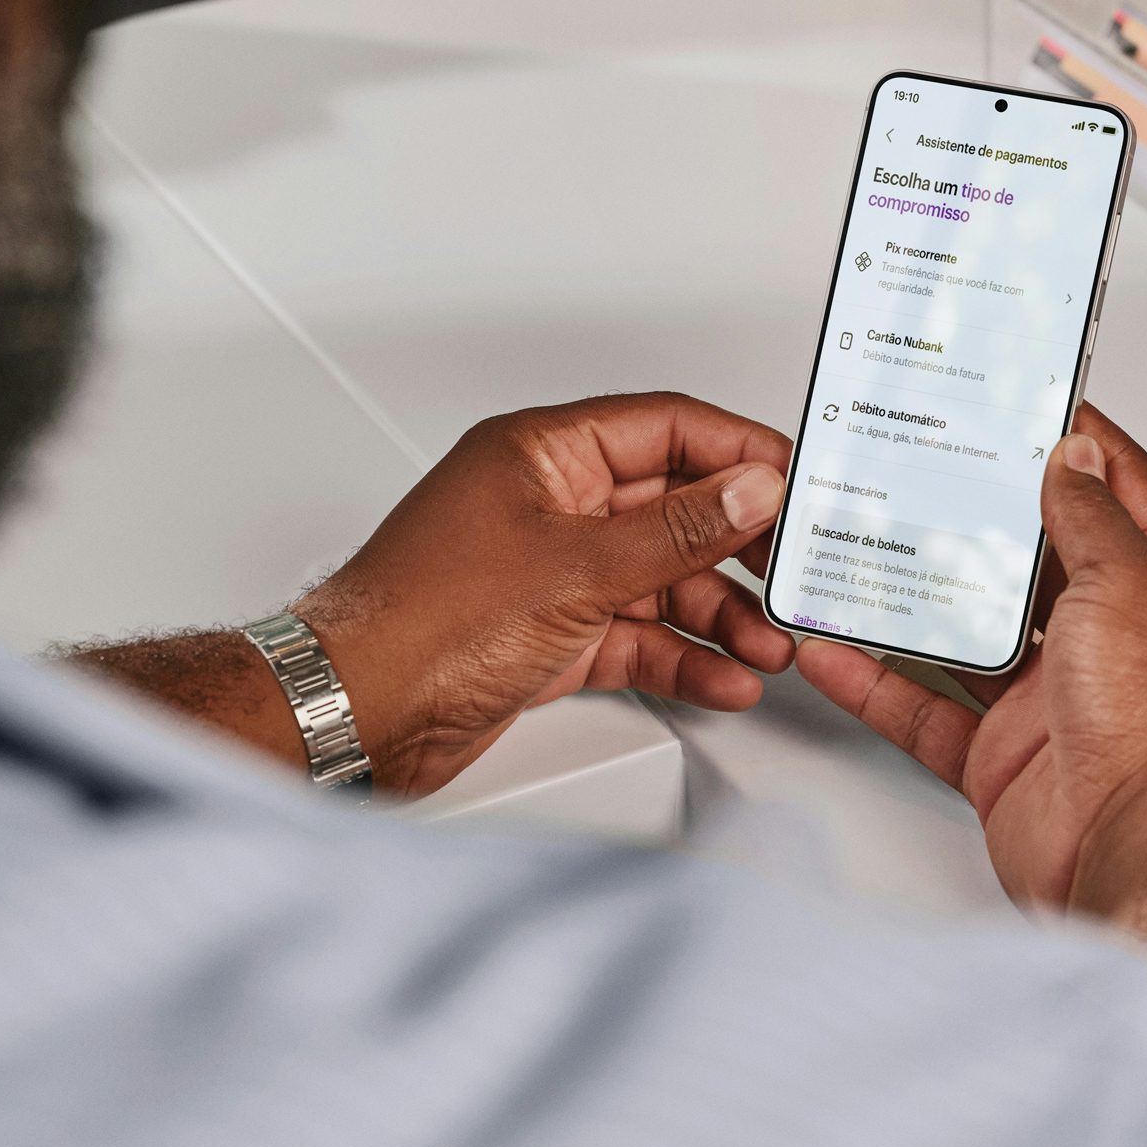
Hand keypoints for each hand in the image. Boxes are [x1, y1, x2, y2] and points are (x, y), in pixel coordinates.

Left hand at [297, 392, 792, 794]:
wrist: (349, 716)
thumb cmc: (420, 623)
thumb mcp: (574, 568)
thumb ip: (675, 531)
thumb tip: (749, 489)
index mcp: (542, 453)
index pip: (665, 429)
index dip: (739, 455)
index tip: (797, 487)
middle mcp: (547, 504)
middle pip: (670, 508)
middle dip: (738, 549)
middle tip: (794, 578)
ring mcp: (547, 572)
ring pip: (658, 579)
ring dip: (719, 614)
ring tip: (767, 645)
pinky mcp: (546, 636)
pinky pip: (634, 635)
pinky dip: (680, 657)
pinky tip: (722, 678)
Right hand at [796, 406, 1146, 912]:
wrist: (1146, 860)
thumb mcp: (1129, 585)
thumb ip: (1089, 518)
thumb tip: (1072, 455)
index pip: (1116, 491)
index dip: (1073, 442)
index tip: (1022, 401)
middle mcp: (1109, 643)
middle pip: (1030, 560)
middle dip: (973, 514)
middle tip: (916, 465)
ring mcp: (1054, 702)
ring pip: (966, 634)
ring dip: (912, 596)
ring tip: (856, 547)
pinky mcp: (1003, 759)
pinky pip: (925, 710)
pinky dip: (876, 683)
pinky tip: (834, 652)